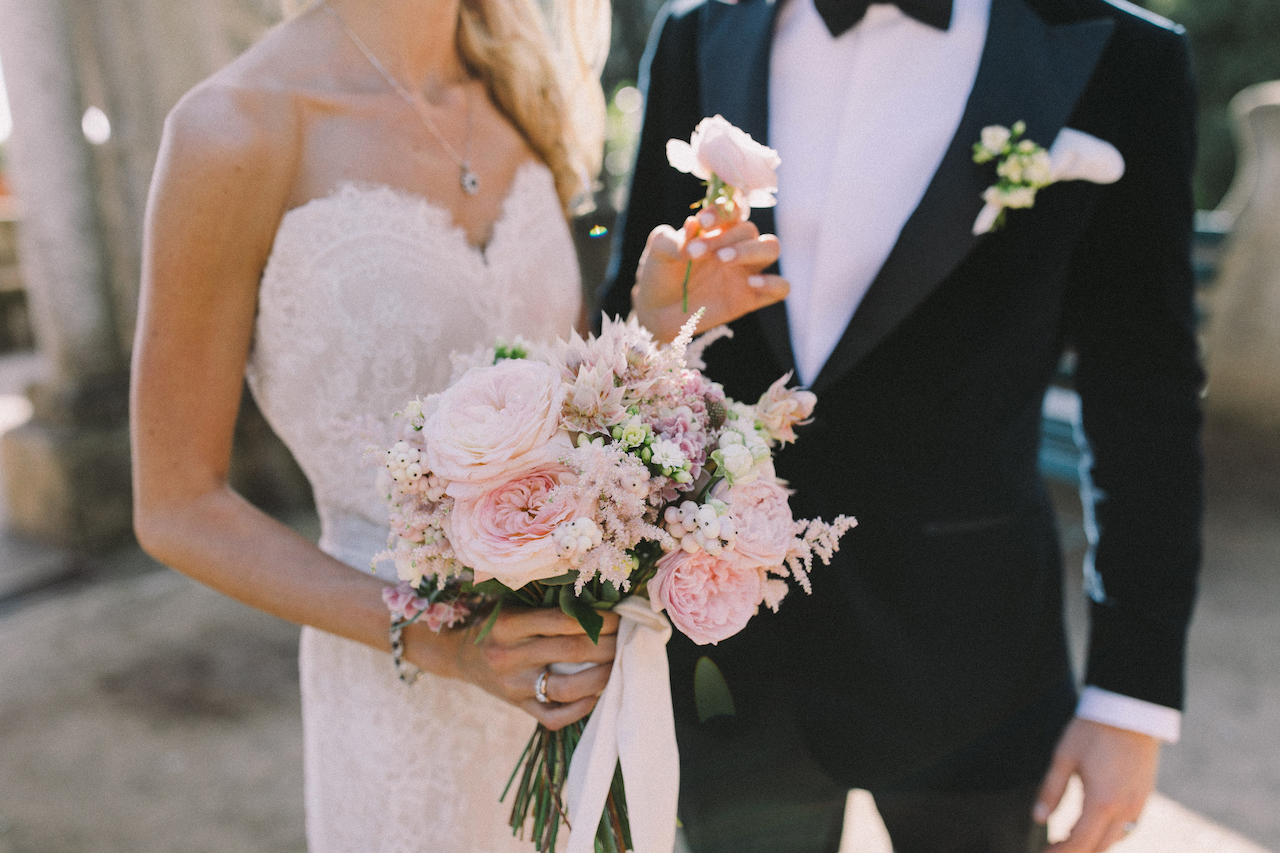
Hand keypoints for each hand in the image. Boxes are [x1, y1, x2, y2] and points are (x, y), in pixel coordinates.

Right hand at [420, 607, 619, 729]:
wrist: (458, 653)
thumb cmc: (494, 620)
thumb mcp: (510, 603)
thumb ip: (545, 603)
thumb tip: (600, 601)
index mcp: (508, 624)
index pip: (564, 620)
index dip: (599, 618)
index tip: (620, 615)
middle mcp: (509, 656)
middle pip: (571, 651)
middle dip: (607, 644)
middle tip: (627, 638)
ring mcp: (514, 686)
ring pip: (567, 687)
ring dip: (601, 676)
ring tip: (618, 665)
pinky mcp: (518, 707)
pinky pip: (553, 716)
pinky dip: (580, 709)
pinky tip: (596, 695)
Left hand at [632, 209, 787, 342]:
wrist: (657, 311)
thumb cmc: (660, 274)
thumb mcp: (658, 252)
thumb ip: (672, 239)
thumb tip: (692, 225)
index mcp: (716, 229)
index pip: (731, 210)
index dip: (721, 212)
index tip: (703, 222)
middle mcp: (735, 246)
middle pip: (749, 230)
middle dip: (727, 238)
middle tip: (701, 253)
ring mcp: (746, 271)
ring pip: (771, 249)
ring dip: (750, 250)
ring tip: (722, 260)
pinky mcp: (752, 298)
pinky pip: (780, 287)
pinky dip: (773, 283)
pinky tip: (751, 284)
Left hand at [1035, 717, 1160, 850]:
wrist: (1129, 713)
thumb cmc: (1093, 732)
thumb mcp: (1063, 758)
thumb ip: (1050, 790)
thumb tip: (1038, 817)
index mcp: (1101, 802)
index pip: (1079, 842)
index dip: (1060, 852)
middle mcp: (1124, 810)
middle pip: (1098, 847)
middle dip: (1075, 851)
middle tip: (1053, 847)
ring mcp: (1138, 805)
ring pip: (1115, 840)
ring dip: (1092, 844)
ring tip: (1068, 838)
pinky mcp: (1144, 798)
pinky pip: (1129, 829)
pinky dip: (1111, 835)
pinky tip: (1095, 827)